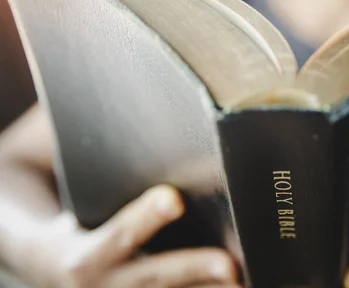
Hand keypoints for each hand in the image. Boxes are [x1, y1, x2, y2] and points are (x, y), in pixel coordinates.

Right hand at [23, 185, 239, 287]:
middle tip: (231, 265)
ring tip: (243, 283)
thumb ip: (117, 186)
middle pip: (154, 277)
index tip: (174, 198)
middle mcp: (100, 286)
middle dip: (193, 270)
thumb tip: (149, 132)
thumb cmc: (78, 222)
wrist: (49, 264)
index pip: (120, 232)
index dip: (147, 217)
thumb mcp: (84, 206)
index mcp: (85, 256)